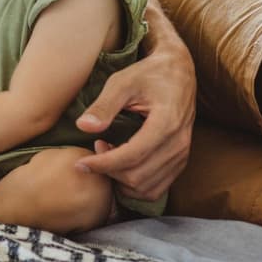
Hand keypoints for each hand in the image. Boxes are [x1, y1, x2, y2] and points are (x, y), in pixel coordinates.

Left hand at [74, 43, 195, 201]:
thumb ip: (103, 105)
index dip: (102, 165)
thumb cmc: (149, 75)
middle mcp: (178, 144)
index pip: (131, 157)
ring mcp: (181, 155)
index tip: (80, 163)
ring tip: (107, 154)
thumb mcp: (122, 82)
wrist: (179, 73)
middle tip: (95, 149)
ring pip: (146, 188)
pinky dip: (133, 183)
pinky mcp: (180, 161)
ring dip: (120, 179)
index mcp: (166, 123)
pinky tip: (121, 162)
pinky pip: (155, 188)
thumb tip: (83, 127)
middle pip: (137, 177)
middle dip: (109, 171)